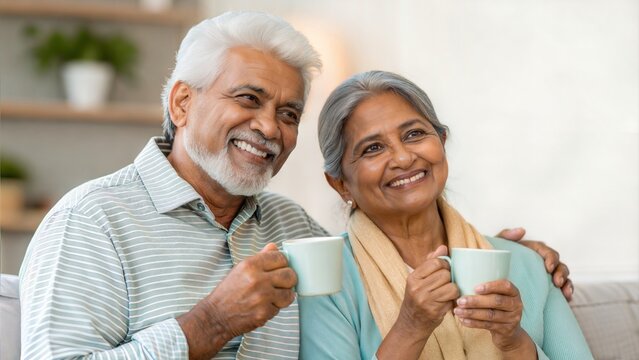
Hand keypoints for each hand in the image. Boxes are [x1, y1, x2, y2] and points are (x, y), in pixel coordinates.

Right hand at [178, 243, 296, 358]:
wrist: (216, 316)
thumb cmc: (228, 292)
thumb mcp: (240, 269)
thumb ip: (260, 257)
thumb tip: (274, 247)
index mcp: (250, 265)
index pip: (281, 257)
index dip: (283, 263)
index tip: (280, 268)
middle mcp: (257, 279)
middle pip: (290, 275)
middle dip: (288, 280)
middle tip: (281, 283)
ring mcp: (262, 297)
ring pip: (289, 293)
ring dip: (284, 296)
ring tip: (273, 296)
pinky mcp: (264, 313)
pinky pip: (280, 308)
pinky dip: (274, 308)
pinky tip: (264, 306)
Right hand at [396, 245, 458, 335]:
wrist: (411, 324)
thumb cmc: (417, 299)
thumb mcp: (418, 280)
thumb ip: (430, 263)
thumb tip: (443, 247)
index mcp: (413, 277)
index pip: (435, 262)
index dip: (445, 264)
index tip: (445, 270)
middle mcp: (417, 288)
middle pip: (445, 274)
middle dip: (450, 278)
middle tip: (447, 283)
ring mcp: (425, 300)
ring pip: (451, 286)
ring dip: (453, 290)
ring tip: (447, 293)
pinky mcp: (435, 311)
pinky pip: (452, 299)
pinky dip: (452, 300)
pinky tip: (446, 302)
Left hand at [454, 280, 534, 356]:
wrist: (509, 332)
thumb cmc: (497, 307)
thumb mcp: (497, 295)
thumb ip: (486, 289)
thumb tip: (461, 279)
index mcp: (513, 292)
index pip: (505, 286)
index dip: (491, 286)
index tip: (475, 288)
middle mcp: (515, 304)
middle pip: (496, 301)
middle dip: (476, 301)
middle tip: (460, 301)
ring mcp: (512, 318)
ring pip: (490, 315)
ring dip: (471, 313)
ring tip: (458, 311)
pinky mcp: (505, 330)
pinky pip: (487, 325)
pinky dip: (473, 323)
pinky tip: (463, 320)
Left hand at [496, 227, 572, 300]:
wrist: (491, 280)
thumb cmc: (494, 259)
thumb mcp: (498, 245)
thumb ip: (506, 235)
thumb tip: (522, 230)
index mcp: (533, 251)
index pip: (547, 251)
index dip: (551, 258)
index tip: (548, 267)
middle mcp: (543, 262)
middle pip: (559, 264)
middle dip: (561, 272)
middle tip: (556, 282)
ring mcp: (547, 275)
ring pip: (564, 276)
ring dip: (567, 283)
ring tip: (564, 292)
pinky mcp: (548, 287)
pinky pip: (562, 289)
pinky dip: (567, 292)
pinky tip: (567, 298)